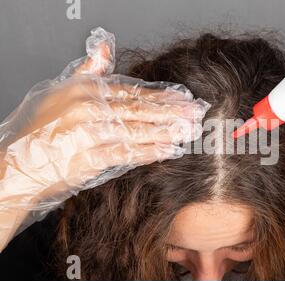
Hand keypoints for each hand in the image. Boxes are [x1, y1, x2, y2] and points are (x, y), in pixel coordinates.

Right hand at [0, 28, 208, 249]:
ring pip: (137, 130)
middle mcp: (89, 108)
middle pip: (140, 108)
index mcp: (86, 89)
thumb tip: (105, 44)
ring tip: (189, 131)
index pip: (132, 90)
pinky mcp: (90, 157)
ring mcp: (90, 133)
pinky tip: (170, 150)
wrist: (18, 163)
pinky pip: (127, 153)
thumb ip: (89, 69)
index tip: (183, 98)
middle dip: (172, 112)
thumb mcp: (61, 89)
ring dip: (167, 131)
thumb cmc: (39, 127)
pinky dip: (151, 152)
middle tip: (196, 114)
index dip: (161, 95)